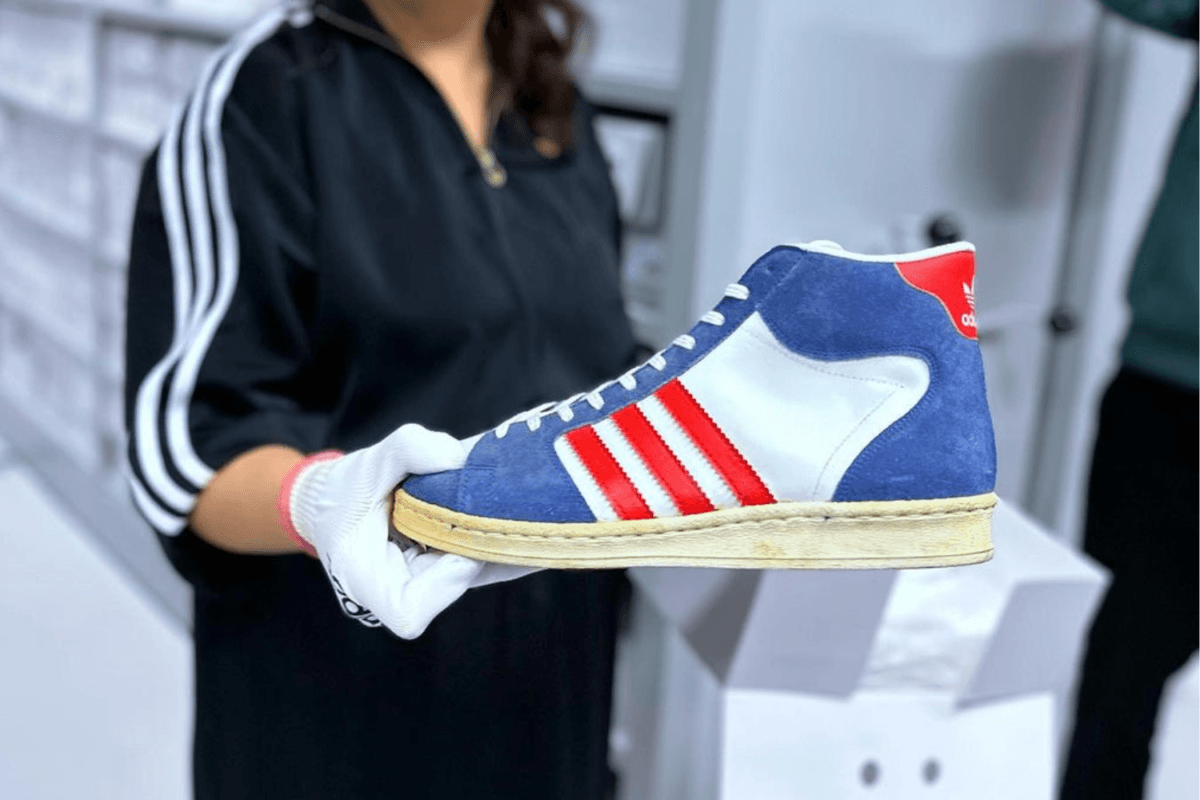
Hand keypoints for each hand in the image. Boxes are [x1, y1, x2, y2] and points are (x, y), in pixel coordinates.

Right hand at [279, 424, 533, 637]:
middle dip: (492, 547)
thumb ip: (407, 450)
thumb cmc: (345, 490)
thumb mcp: (367, 462)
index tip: (459, 547)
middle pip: (460, 585)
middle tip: (522, 508)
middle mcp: (405, 591)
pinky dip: (512, 530)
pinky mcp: (456, 565)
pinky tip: (541, 503)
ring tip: (542, 503)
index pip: (410, 611)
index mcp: (367, 582)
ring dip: (514, 537)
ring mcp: (435, 581)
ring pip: (485, 570)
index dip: (442, 584)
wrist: (338, 501)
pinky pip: (492, 556)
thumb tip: (457, 456)